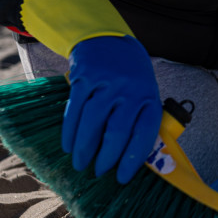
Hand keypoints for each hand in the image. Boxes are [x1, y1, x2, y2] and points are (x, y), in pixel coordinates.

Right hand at [63, 35, 162, 182]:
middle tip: (98, 173)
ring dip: (84, 148)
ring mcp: (107, 82)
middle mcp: (130, 89)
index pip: (144, 133)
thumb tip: (129, 160)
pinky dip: (70, 131)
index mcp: (149, 97)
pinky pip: (75, 109)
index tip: (122, 178)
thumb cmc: (129, 76)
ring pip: (93, 122)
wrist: (107, 40)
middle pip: (116, 131)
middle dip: (106, 158)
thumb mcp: (144, 93)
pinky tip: (68, 145)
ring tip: (80, 164)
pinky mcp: (85, 76)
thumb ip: (139, 120)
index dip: (132, 159)